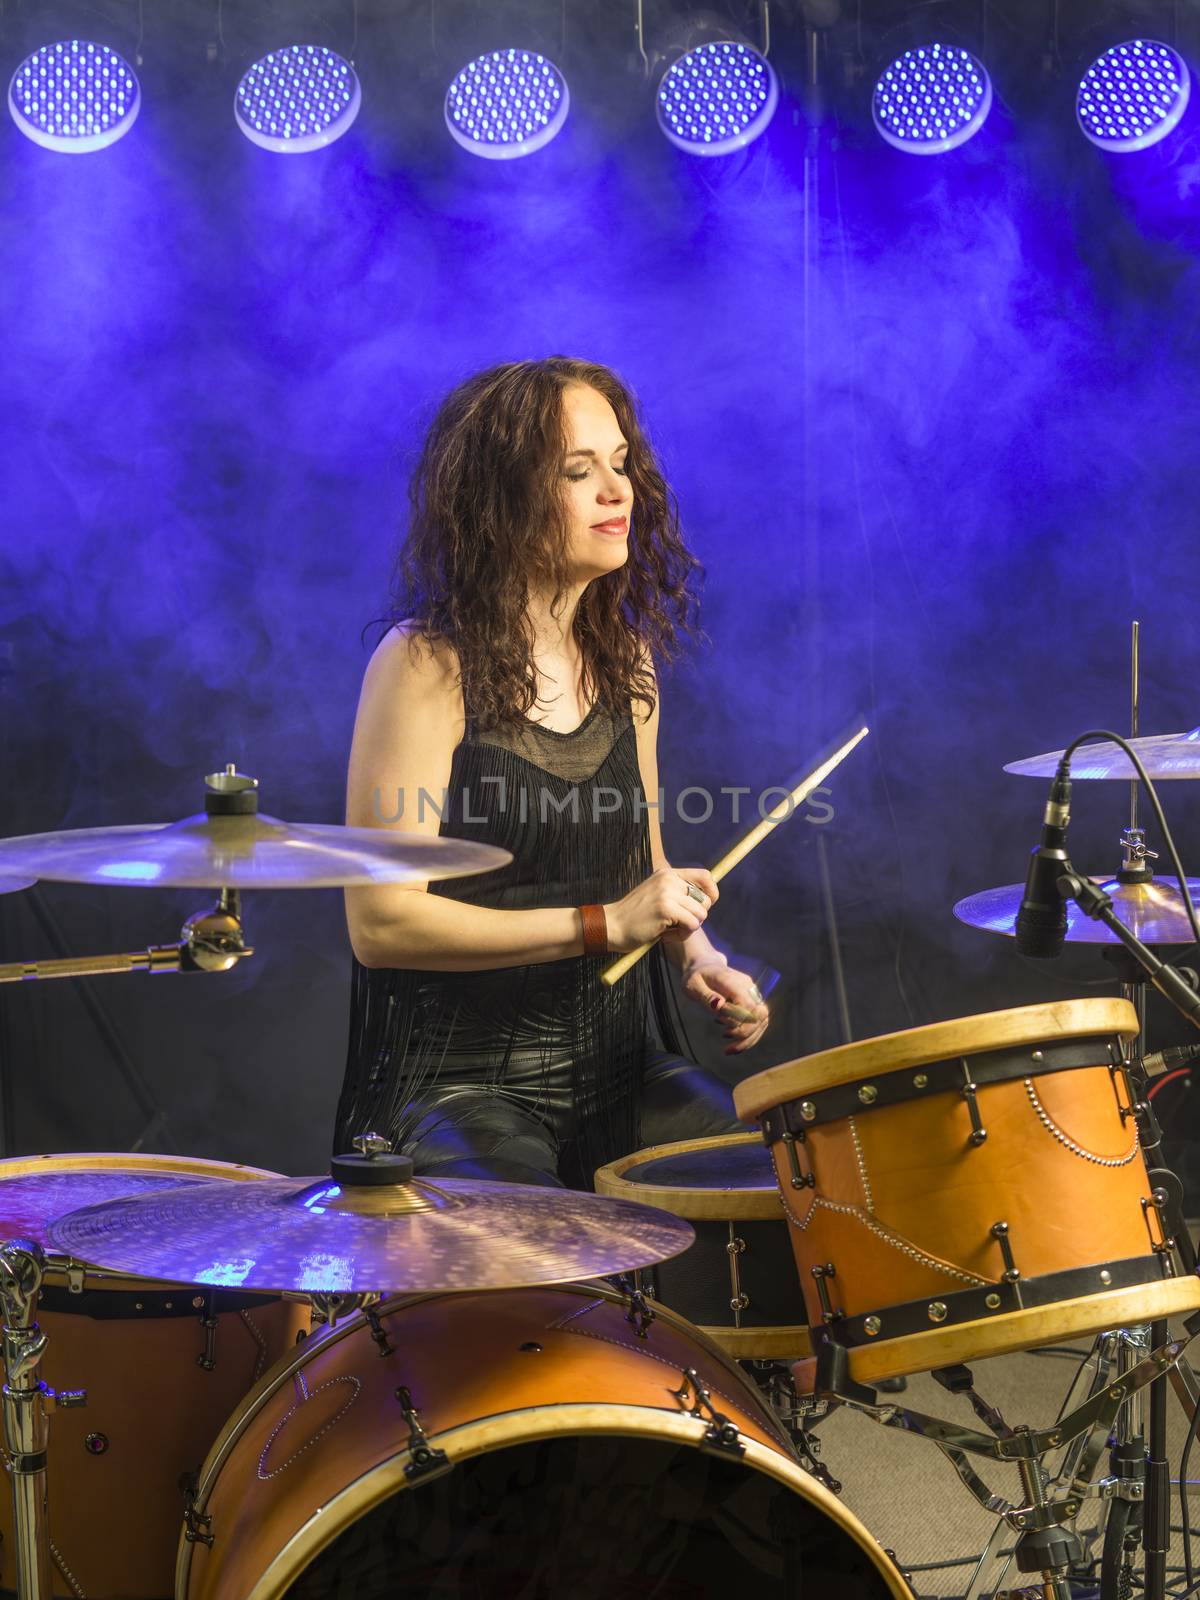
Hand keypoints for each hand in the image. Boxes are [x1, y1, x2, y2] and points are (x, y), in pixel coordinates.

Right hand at [603, 867, 718, 952]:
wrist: (611, 925)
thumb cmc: (636, 917)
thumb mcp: (657, 895)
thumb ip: (678, 893)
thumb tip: (707, 899)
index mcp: (667, 873)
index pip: (705, 876)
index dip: (712, 893)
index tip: (705, 907)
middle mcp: (669, 879)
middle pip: (705, 900)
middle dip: (697, 917)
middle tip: (677, 924)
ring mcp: (667, 893)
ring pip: (701, 914)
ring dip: (688, 928)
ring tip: (669, 930)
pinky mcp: (666, 908)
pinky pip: (692, 925)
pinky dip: (681, 935)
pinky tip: (665, 935)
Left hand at [681, 961, 769, 1054]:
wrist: (705, 966)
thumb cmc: (696, 976)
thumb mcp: (692, 985)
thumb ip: (706, 996)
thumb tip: (720, 1006)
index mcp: (731, 980)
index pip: (747, 1003)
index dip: (738, 1020)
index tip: (720, 1025)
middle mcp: (747, 987)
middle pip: (760, 1014)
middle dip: (746, 1034)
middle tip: (727, 1047)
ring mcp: (752, 994)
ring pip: (762, 1021)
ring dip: (749, 1039)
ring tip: (729, 1050)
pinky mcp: (753, 1002)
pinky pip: (757, 1022)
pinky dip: (748, 1036)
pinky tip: (734, 1042)